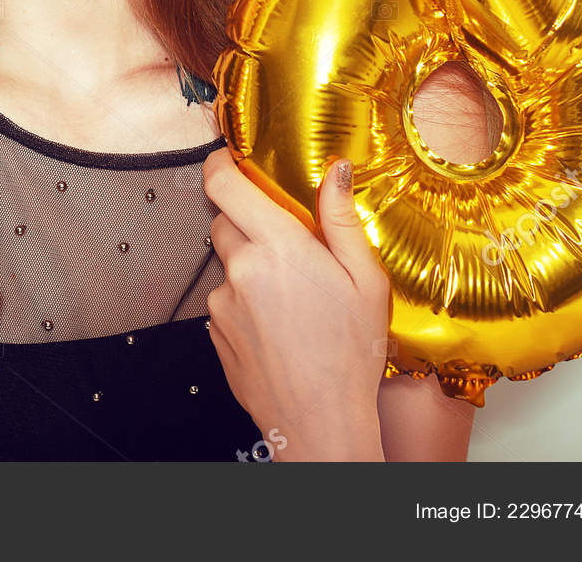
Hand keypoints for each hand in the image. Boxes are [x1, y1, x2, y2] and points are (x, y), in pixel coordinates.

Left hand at [203, 147, 389, 460]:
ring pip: (227, 264)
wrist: (321, 422)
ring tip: (292, 300)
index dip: (219, 164)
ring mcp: (222, 304)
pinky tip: (279, 325)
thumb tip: (336, 170)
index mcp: (279, 247)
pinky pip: (225, 301)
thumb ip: (343, 219)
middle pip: (224, 220)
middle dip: (249, 222)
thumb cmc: (351, 354)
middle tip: (287, 246)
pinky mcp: (214, 331)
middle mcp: (241, 270)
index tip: (227, 159)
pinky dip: (245, 302)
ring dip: (249, 267)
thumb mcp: (366, 281)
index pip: (224, 185)